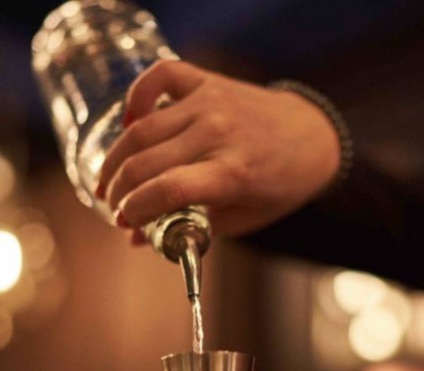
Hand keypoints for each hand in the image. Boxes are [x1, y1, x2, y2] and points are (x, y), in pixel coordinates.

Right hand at [97, 60, 341, 238]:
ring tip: (109, 179)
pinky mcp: (207, 81)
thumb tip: (135, 240)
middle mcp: (218, 133)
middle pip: (145, 162)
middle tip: (112, 206)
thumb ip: (190, 229)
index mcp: (232, 173)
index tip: (123, 222)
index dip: (134, 209)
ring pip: (142, 128)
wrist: (314, 136)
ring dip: (115, 157)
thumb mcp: (243, 219)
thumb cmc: (278, 185)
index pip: (168, 190)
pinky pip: (160, 77)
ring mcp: (210, 102)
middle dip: (118, 190)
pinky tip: (131, 122)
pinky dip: (137, 96)